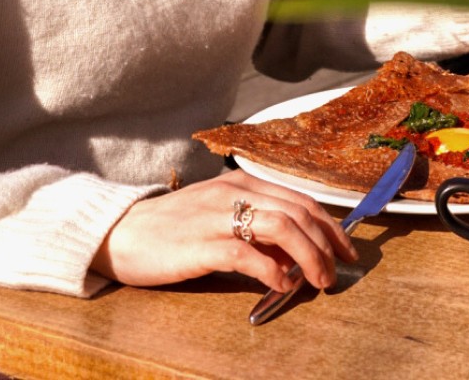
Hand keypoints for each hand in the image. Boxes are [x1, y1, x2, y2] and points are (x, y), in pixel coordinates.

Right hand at [90, 168, 357, 290]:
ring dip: (309, 256)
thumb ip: (254, 227)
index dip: (329, 225)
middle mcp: (233, 192)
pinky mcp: (202, 245)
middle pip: (297, 212)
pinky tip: (282, 285)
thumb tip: (295, 252)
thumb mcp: (217, 215)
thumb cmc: (172, 228)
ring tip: (318, 281)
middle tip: (336, 273)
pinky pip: (248, 255)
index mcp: (239, 182)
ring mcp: (217, 216)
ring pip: (282, 227)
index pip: (299, 198)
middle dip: (326, 244)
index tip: (346, 249)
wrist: (121, 232)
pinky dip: (273, 271)